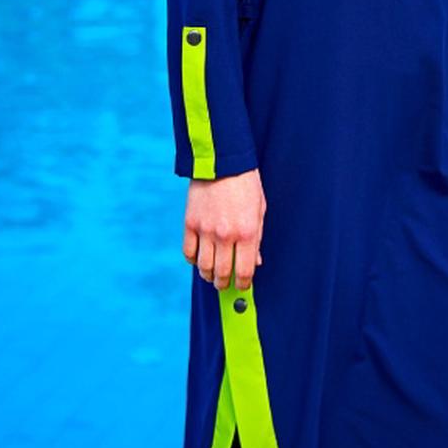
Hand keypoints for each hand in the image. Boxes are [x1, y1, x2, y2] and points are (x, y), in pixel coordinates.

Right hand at [183, 167, 265, 290]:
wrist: (222, 161)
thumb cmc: (245, 184)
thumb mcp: (259, 211)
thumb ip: (257, 239)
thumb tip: (255, 262)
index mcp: (247, 232)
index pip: (244, 271)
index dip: (243, 284)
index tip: (242, 286)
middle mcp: (226, 235)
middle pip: (221, 273)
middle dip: (223, 283)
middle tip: (224, 283)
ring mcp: (206, 230)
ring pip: (203, 266)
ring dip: (208, 275)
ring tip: (211, 275)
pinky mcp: (190, 223)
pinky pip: (188, 251)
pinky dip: (193, 260)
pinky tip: (199, 259)